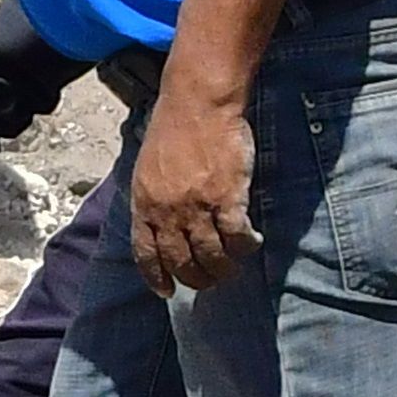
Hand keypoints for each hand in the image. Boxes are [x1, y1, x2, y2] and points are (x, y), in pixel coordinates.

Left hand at [131, 79, 262, 291]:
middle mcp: (166, 212)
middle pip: (180, 260)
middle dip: (196, 278)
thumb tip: (159, 224)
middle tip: (210, 281)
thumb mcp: (147, 169)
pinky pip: (237, 236)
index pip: (145, 253)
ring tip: (233, 268)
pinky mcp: (227, 197)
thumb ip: (152, 199)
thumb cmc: (173, 131)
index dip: (156, 276)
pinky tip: (253, 243)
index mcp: (142, 204)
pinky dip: (246, 246)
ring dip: (224, 268)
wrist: (198, 104)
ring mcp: (197, 207)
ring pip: (211, 255)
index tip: (166, 292)